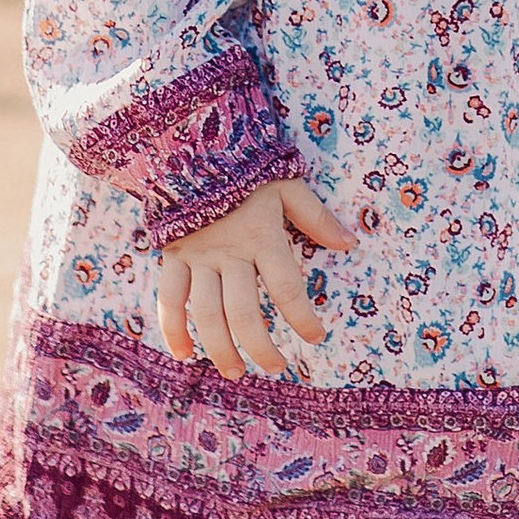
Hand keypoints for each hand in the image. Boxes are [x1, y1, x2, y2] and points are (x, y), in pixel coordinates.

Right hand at [158, 177, 356, 383]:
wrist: (192, 145)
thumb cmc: (245, 169)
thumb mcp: (287, 184)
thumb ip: (316, 217)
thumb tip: (349, 244)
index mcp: (262, 237)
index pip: (286, 288)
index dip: (302, 318)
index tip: (316, 337)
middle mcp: (229, 253)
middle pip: (244, 312)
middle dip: (260, 346)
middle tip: (275, 367)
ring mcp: (197, 256)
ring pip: (206, 313)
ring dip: (220, 348)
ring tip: (235, 372)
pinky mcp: (172, 255)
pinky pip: (169, 298)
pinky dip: (173, 328)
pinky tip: (184, 353)